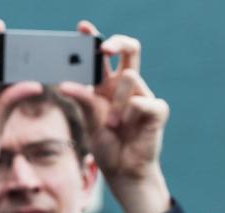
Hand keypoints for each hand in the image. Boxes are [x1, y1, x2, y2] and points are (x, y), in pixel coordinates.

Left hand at [58, 21, 170, 212]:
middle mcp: (127, 87)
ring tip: (113, 124)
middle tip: (102, 49)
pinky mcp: (157, 110)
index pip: (105, 54)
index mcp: (108, 85)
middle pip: (130, 50)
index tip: (82, 28)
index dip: (95, 38)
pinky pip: (142, 101)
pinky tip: (128, 127)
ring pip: (129, 78)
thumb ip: (83, 99)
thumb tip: (66, 83)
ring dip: (117, 102)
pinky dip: (131, 113)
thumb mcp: (89, 120)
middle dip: (115, 43)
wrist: (124, 172)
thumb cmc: (108, 147)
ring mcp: (144, 96)